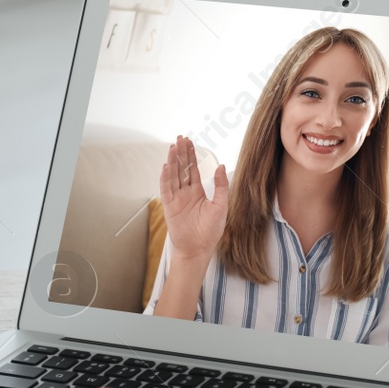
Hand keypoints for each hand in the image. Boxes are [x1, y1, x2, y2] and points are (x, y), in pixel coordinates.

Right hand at [159, 135, 227, 270]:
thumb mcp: (221, 206)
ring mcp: (176, 199)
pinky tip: (167, 166)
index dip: (191, 155)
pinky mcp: (169, 206)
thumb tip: (222, 166)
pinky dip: (166, 178)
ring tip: (173, 147)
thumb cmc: (210, 231)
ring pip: (174, 176)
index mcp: (197, 192)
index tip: (189, 142)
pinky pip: (167, 189)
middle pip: (182, 169)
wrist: (198, 249)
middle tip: (180, 138)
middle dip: (181, 153)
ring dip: (173, 161)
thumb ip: (221, 186)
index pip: (193, 169)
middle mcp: (185, 193)